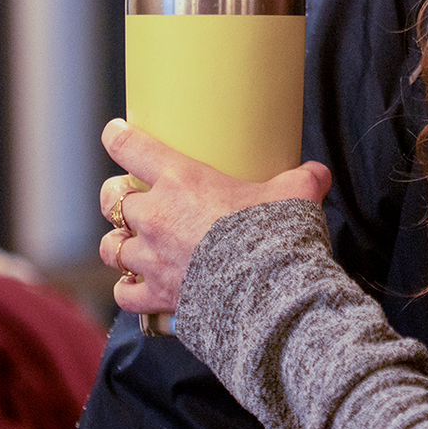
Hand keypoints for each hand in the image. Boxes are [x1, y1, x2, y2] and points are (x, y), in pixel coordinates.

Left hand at [97, 119, 330, 313]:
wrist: (266, 292)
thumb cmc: (275, 236)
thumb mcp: (297, 194)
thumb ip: (303, 179)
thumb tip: (317, 174)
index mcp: (182, 181)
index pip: (133, 149)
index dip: (118, 138)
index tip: (115, 133)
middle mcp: (156, 217)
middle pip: (112, 198)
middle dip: (116, 195)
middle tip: (129, 195)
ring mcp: (151, 259)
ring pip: (110, 247)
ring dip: (117, 242)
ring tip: (126, 242)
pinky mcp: (156, 295)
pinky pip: (125, 293)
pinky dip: (128, 289)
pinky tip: (135, 287)